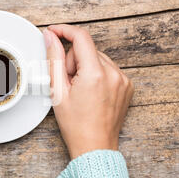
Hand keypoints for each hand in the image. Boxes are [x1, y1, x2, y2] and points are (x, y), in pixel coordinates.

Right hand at [43, 24, 133, 159]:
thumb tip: (51, 38)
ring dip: (85, 68)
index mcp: (95, 74)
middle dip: (73, 61)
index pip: (80, 37)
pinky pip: (108, 69)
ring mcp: (123, 80)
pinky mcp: (127, 85)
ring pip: (98, 58)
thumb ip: (54, 59)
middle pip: (87, 50)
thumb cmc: (76, 125)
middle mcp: (114, 73)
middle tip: (68, 84)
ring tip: (81, 92)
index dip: (64, 30)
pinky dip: (97, 75)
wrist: (95, 146)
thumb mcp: (58, 91)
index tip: (54, 31)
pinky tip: (92, 93)